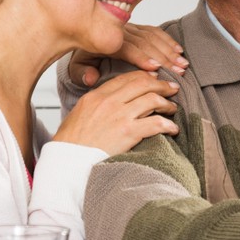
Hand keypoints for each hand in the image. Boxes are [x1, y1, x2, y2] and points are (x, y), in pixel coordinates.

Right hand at [52, 70, 179, 154]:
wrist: (67, 162)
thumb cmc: (71, 143)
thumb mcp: (79, 114)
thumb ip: (98, 103)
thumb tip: (114, 100)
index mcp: (96, 95)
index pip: (126, 78)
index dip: (145, 77)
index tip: (155, 79)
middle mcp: (109, 102)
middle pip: (143, 83)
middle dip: (161, 85)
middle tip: (172, 89)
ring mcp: (119, 116)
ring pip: (152, 100)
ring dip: (167, 104)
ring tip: (172, 109)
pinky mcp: (128, 133)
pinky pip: (156, 123)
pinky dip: (168, 125)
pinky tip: (172, 129)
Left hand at [69, 23, 187, 86]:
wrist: (83, 36)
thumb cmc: (84, 56)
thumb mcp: (77, 66)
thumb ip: (82, 73)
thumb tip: (91, 78)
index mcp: (107, 41)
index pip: (127, 48)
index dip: (142, 58)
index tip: (155, 69)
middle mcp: (121, 32)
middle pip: (145, 43)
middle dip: (164, 58)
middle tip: (177, 71)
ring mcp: (130, 28)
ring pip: (153, 37)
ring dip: (170, 51)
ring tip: (182, 64)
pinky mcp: (138, 27)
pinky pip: (155, 31)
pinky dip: (169, 41)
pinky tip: (179, 50)